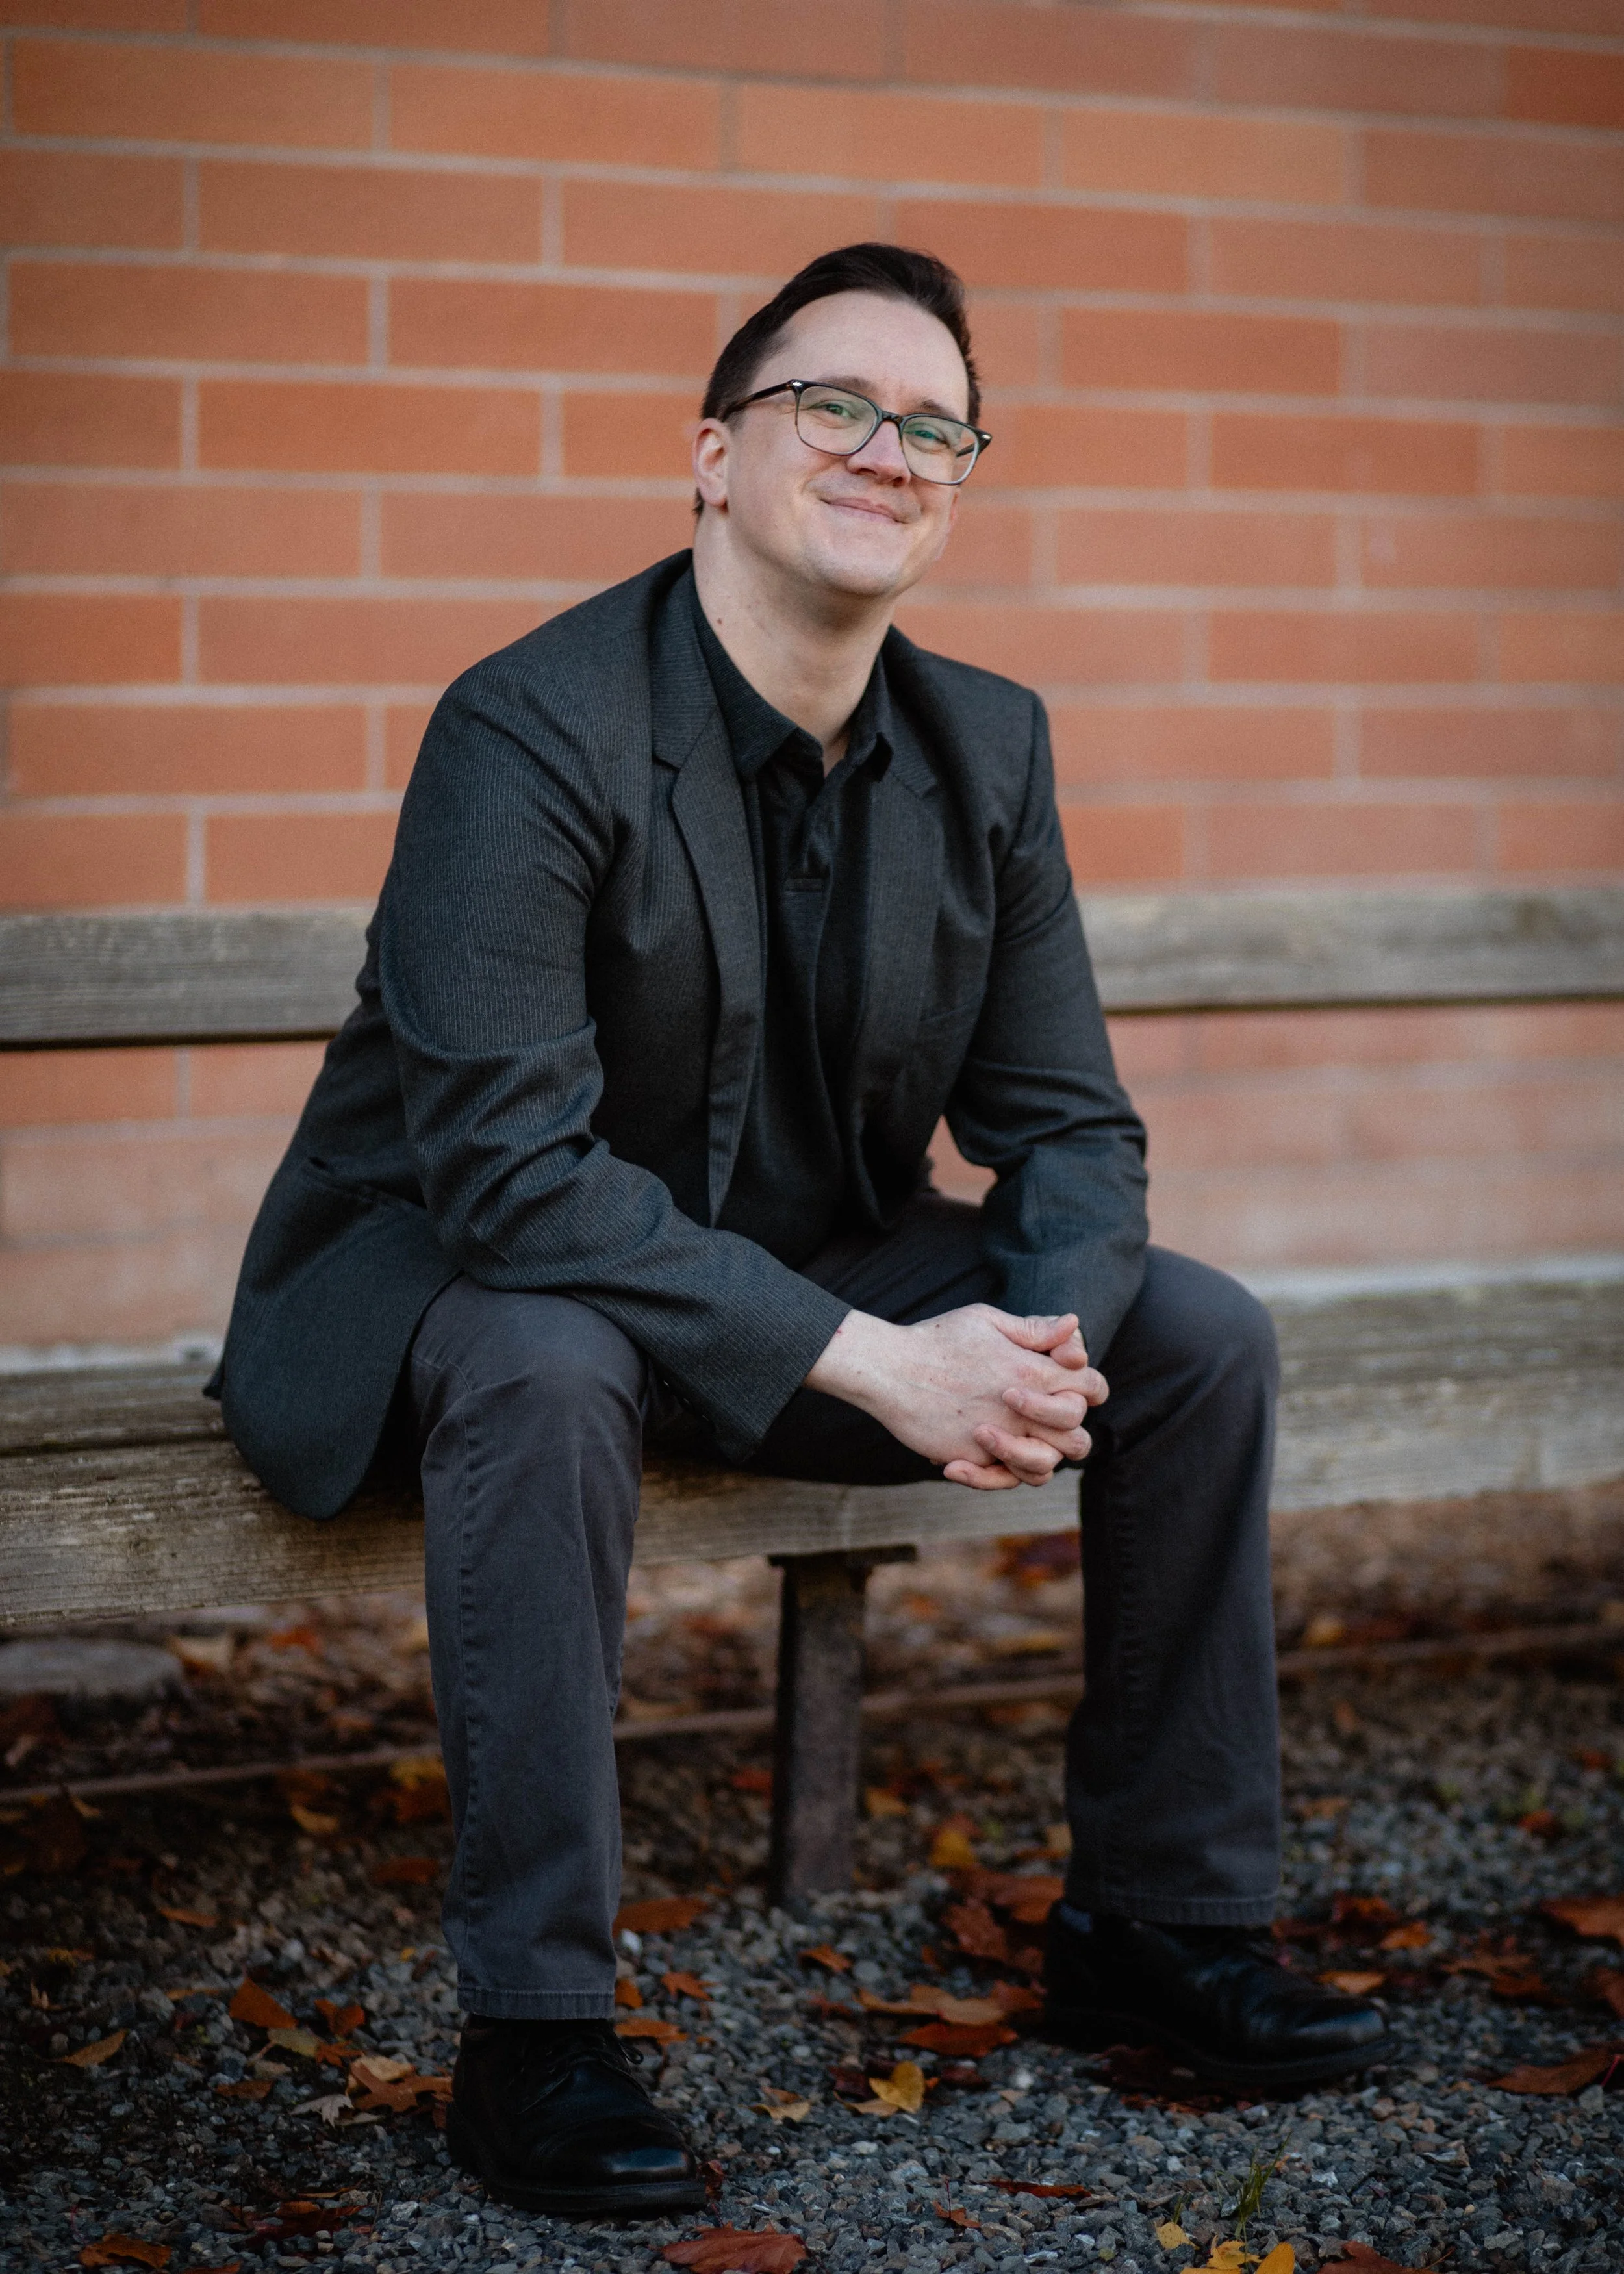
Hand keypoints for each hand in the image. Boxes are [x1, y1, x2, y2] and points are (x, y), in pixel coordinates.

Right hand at [805, 1304, 1107, 1490]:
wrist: (889, 1369)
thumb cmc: (937, 1339)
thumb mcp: (987, 1321)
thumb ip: (1034, 1329)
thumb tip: (1075, 1326)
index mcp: (1033, 1369)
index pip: (1092, 1387)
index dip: (1088, 1387)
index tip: (1068, 1386)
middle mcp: (1023, 1409)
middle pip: (1077, 1437)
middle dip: (1066, 1428)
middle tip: (1033, 1415)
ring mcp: (999, 1438)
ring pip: (1046, 1469)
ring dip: (1035, 1458)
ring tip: (1006, 1440)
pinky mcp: (973, 1458)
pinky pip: (1003, 1480)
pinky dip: (995, 1475)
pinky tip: (972, 1458)